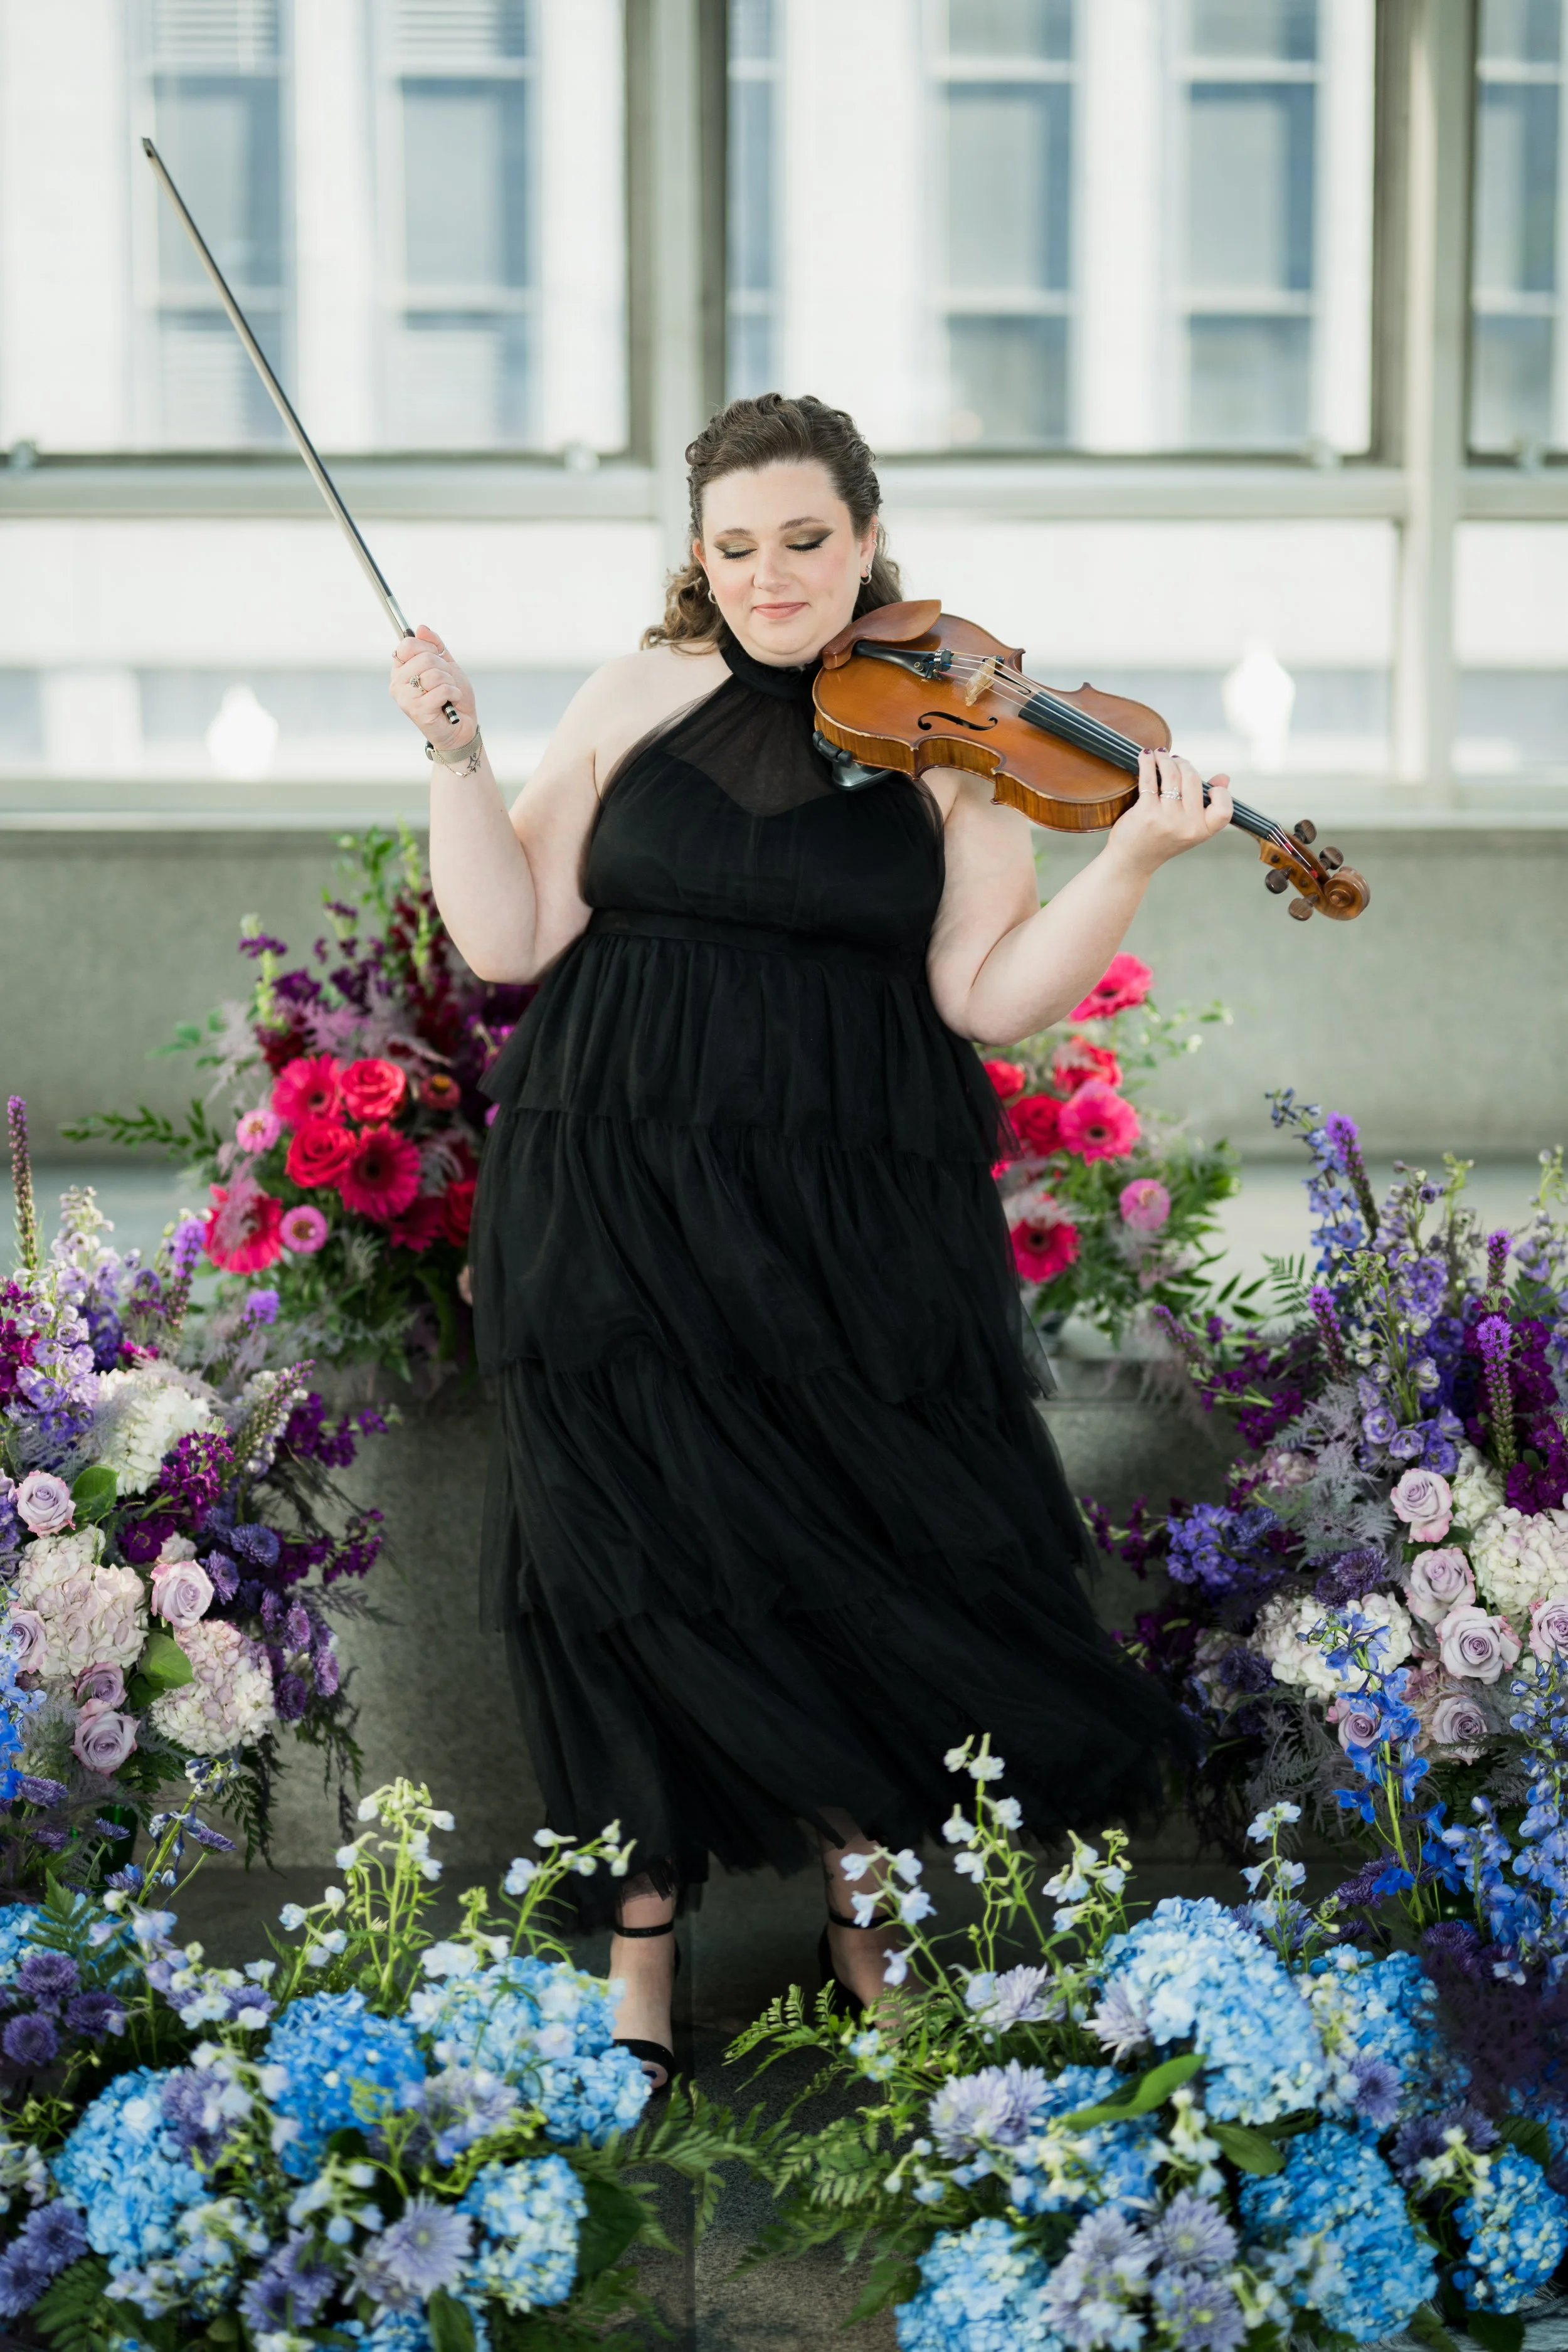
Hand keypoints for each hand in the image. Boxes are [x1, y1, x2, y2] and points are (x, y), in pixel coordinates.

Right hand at [389, 623, 477, 747]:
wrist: (461, 727)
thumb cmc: (452, 697)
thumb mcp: (447, 665)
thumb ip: (435, 645)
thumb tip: (421, 628)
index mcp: (401, 669)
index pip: (408, 644)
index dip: (428, 648)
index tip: (437, 659)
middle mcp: (398, 683)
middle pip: (424, 658)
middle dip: (444, 669)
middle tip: (446, 682)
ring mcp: (405, 698)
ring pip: (434, 674)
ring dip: (450, 682)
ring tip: (448, 694)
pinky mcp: (417, 710)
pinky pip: (441, 689)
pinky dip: (453, 693)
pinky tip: (450, 703)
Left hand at [1106, 748, 1231, 876]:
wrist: (1133, 861)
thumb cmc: (1162, 841)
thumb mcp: (1190, 828)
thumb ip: (1208, 805)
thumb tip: (1224, 778)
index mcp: (1202, 830)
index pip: (1224, 808)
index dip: (1220, 793)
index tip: (1209, 786)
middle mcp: (1187, 825)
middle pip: (1193, 778)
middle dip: (1183, 763)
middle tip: (1175, 760)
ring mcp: (1167, 818)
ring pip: (1172, 774)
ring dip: (1165, 758)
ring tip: (1160, 754)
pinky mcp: (1146, 812)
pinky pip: (1149, 778)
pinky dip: (1147, 762)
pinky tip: (1146, 756)